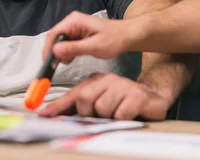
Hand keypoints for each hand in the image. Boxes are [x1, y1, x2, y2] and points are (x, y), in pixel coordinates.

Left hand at [39, 73, 171, 120]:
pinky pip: (120, 115)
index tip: (44, 115)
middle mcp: (108, 80)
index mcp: (96, 81)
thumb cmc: (124, 101)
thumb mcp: (101, 102)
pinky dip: (122, 120)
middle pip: (85, 99)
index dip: (58, 106)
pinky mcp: (136, 97)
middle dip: (89, 113)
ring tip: (118, 113)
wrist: (155, 96)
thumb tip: (55, 116)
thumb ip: (80, 107)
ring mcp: (123, 86)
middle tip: (101, 116)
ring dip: (109, 117)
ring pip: (103, 109)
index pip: (73, 94)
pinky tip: (129, 114)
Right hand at [43, 11, 130, 63]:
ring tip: (68, 62)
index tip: (48, 63)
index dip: (48, 49)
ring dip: (61, 53)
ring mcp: (74, 27)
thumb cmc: (114, 39)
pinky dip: (67, 52)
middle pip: (55, 37)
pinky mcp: (77, 34)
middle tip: (58, 65)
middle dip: (55, 52)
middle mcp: (72, 22)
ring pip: (60, 41)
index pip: (54, 34)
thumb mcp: (94, 46)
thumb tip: (55, 50)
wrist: (127, 36)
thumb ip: (74, 48)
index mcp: (74, 21)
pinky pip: (66, 43)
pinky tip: (72, 58)